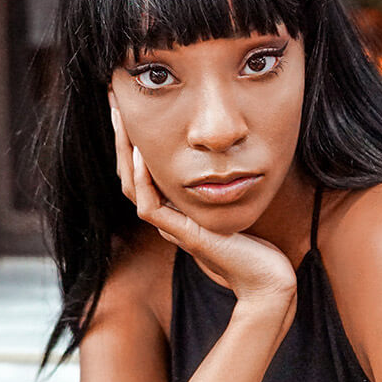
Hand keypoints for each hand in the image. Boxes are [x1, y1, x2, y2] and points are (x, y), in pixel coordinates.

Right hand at [108, 92, 297, 306]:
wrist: (268, 280)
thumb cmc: (259, 245)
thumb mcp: (238, 202)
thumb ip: (226, 183)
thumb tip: (231, 151)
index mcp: (176, 209)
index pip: (141, 170)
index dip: (132, 139)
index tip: (130, 106)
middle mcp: (168, 218)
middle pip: (129, 173)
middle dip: (120, 137)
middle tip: (113, 101)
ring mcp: (173, 228)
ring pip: (131, 186)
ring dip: (124, 151)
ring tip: (119, 118)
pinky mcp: (183, 236)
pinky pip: (149, 206)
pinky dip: (143, 178)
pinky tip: (143, 153)